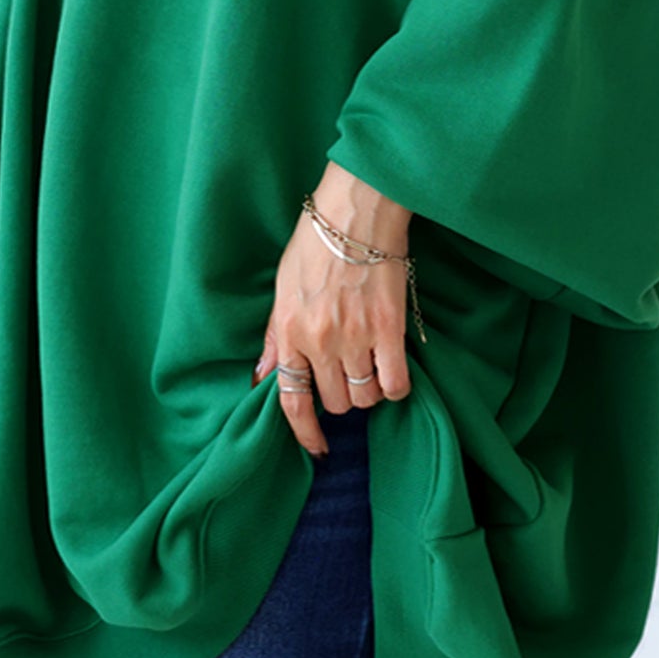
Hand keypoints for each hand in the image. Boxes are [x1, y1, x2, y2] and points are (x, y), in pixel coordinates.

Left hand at [250, 162, 414, 456]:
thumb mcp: (282, 286)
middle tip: (346, 376)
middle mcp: (320, 340)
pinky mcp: (390, 329)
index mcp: (290, 330)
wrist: (356, 210)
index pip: (291, 399)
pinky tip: (393, 372)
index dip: (305, 431)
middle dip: (340, 397)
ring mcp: (356, 337)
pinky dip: (396, 387)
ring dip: (368, 391)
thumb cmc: (315, 241)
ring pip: (365, 397)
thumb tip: (263, 376)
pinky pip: (395, 383)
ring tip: (369, 367)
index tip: (317, 447)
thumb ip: (276, 336)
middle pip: (335, 402)